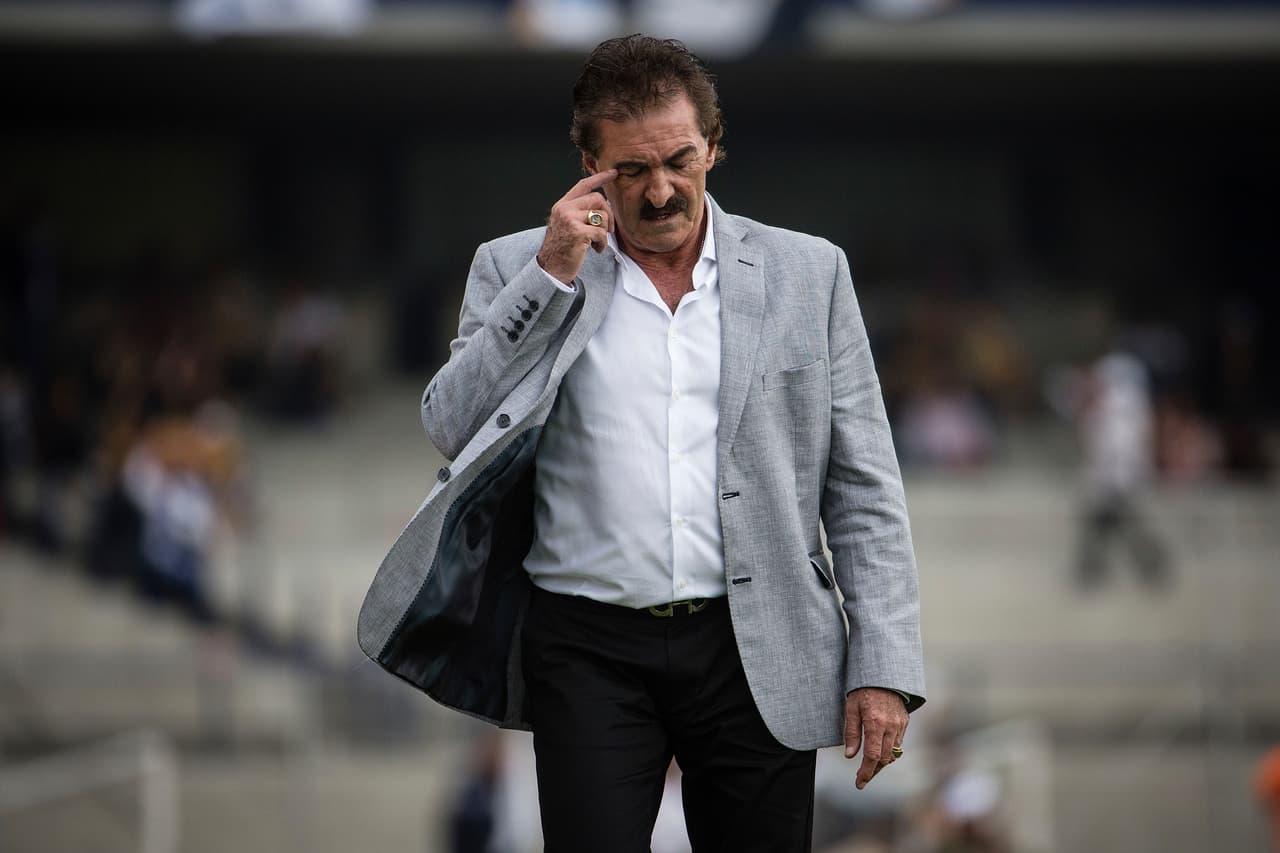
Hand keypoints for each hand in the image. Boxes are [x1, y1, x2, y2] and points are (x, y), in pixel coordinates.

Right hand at [536, 169, 617, 283]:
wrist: (550, 269)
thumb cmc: (562, 250)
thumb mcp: (567, 225)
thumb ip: (580, 213)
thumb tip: (604, 206)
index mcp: (562, 205)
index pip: (583, 185)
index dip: (600, 177)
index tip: (613, 173)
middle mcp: (564, 209)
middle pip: (598, 198)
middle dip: (608, 214)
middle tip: (608, 230)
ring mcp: (570, 220)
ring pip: (602, 216)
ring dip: (604, 232)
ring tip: (596, 243)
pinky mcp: (577, 233)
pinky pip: (601, 233)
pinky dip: (602, 244)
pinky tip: (595, 250)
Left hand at [844, 687, 907, 789]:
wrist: (884, 674)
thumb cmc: (863, 689)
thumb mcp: (851, 708)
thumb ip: (851, 732)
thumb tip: (850, 755)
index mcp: (875, 723)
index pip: (872, 756)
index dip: (866, 772)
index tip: (859, 782)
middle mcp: (891, 726)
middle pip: (884, 758)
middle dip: (873, 771)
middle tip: (862, 778)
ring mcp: (900, 725)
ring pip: (893, 753)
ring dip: (881, 763)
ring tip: (869, 769)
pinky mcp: (904, 722)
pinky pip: (897, 743)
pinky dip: (888, 751)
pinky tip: (879, 752)